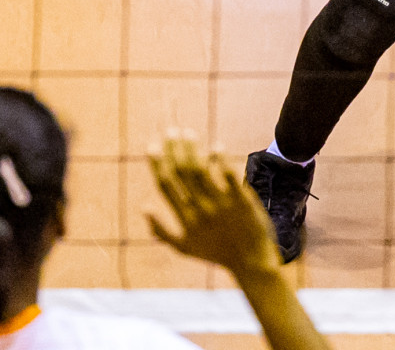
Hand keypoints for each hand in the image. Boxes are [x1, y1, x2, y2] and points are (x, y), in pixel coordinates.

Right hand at [147, 135, 281, 281]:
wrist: (251, 262)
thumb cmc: (216, 254)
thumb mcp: (184, 248)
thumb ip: (161, 230)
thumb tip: (144, 207)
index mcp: (185, 218)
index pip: (166, 185)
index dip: (157, 163)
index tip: (152, 145)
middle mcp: (200, 209)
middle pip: (182, 172)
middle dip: (174, 149)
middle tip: (170, 131)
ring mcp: (221, 204)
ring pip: (202, 170)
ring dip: (193, 149)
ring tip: (188, 133)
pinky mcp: (241, 200)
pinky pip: (229, 175)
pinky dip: (221, 160)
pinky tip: (216, 146)